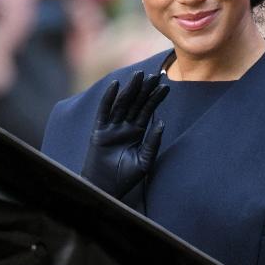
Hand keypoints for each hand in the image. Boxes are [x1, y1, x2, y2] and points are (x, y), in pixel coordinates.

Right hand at [81, 71, 168, 197]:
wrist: (107, 188)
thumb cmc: (126, 177)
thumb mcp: (145, 159)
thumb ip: (153, 141)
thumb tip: (161, 122)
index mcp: (137, 132)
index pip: (147, 110)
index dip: (156, 98)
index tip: (166, 86)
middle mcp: (124, 127)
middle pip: (136, 103)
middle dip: (145, 89)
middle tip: (155, 75)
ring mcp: (111, 128)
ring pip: (122, 103)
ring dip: (130, 89)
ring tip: (139, 75)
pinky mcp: (99, 131)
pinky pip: (104, 111)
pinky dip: (109, 98)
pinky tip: (115, 85)